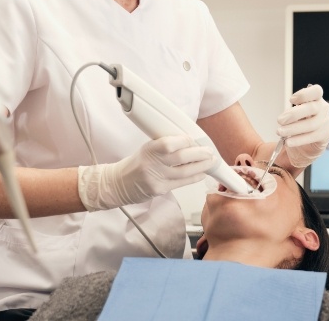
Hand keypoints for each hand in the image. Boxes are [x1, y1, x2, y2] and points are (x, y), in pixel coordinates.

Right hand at [78, 136, 213, 210]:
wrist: (118, 184)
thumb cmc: (136, 163)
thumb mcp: (147, 148)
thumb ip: (165, 146)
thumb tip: (190, 142)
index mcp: (148, 149)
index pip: (168, 144)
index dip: (184, 141)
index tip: (194, 139)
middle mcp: (152, 164)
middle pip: (180, 158)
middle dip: (199, 154)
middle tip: (209, 151)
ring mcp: (156, 179)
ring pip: (184, 173)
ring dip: (200, 167)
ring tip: (210, 162)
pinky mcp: (160, 190)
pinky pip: (181, 184)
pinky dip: (193, 178)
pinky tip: (201, 174)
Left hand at [276, 85, 328, 167]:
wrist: (307, 145)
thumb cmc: (300, 124)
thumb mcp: (296, 114)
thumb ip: (292, 112)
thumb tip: (284, 117)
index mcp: (316, 99)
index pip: (316, 91)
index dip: (304, 94)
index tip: (291, 100)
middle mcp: (324, 108)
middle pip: (311, 108)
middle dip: (293, 114)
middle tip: (279, 120)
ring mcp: (327, 121)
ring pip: (311, 124)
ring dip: (293, 129)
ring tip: (280, 132)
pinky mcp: (326, 135)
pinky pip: (312, 137)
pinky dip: (298, 140)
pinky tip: (288, 142)